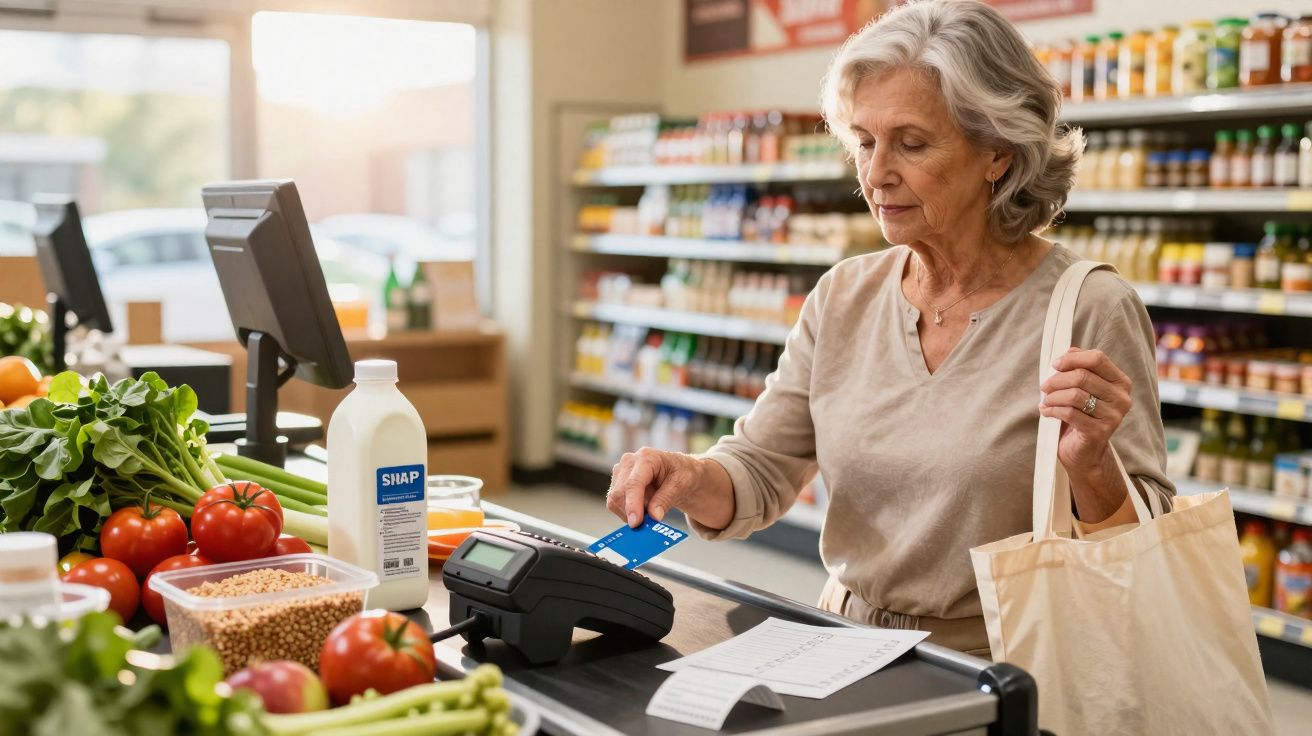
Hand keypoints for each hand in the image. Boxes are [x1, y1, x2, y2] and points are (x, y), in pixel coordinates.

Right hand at [605, 448, 731, 528]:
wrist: (679, 472)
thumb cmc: (682, 474)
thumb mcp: (681, 485)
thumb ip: (666, 499)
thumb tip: (654, 516)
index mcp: (647, 458)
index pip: (633, 483)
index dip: (633, 504)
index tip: (635, 523)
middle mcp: (629, 462)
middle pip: (619, 493)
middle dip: (632, 512)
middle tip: (648, 523)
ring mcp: (620, 472)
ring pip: (614, 500)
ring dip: (630, 512)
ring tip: (650, 508)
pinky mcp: (616, 483)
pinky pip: (615, 504)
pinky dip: (628, 511)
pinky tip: (643, 507)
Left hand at [1039, 347, 1132, 471]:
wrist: (1085, 453)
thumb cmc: (1081, 416)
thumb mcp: (1081, 389)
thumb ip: (1078, 368)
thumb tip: (1068, 350)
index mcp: (1120, 382)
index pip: (1097, 358)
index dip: (1072, 358)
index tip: (1054, 365)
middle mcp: (1122, 398)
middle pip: (1082, 376)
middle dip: (1056, 380)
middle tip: (1044, 387)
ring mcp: (1113, 416)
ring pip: (1075, 395)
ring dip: (1053, 396)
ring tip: (1045, 400)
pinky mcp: (1100, 431)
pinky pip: (1069, 413)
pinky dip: (1052, 410)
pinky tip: (1046, 411)